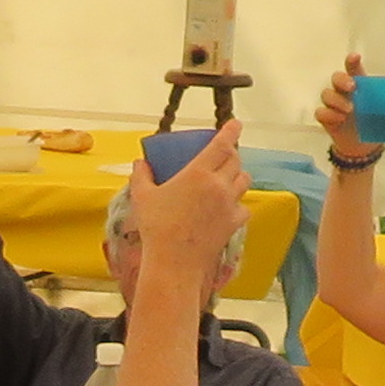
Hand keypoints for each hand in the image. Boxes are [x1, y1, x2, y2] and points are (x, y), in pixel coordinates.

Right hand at [129, 120, 251, 286]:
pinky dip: (238, 203)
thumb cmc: (157, 228)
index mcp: (199, 174)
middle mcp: (219, 186)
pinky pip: (244, 206)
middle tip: (223, 153)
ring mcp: (229, 205)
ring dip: (238, 175)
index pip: (222, 145)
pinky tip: (229, 206)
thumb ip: (141, 176)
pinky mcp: (234, 223)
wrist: (175, 262)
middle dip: (232, 153)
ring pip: (244, 181)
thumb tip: (140, 163)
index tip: (235, 123)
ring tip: (227, 177)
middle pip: (236, 160)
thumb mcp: (142, 197)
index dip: (231, 131)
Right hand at [314, 57, 373, 164]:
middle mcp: (344, 92)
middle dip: (342, 80)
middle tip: (353, 87)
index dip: (352, 61)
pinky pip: (320, 112)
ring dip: (336, 100)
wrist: (365, 147)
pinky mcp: (326, 119)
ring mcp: (333, 105)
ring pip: (327, 94)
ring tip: (349, 110)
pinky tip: (338, 120)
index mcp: (359, 86)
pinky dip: (328, 114)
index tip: (355, 57)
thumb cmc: (377, 123)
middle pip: (336, 77)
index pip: (353, 68)